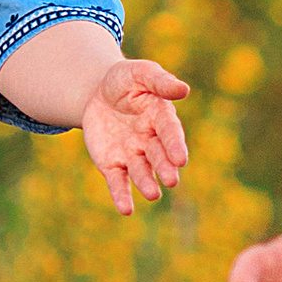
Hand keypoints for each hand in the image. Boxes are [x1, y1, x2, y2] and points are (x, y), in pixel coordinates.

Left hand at [80, 57, 190, 214]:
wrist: (97, 94)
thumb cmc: (124, 80)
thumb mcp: (138, 73)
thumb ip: (159, 80)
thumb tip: (184, 89)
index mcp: (160, 116)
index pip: (169, 132)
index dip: (175, 145)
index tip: (180, 158)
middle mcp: (150, 140)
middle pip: (158, 155)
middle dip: (164, 167)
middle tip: (170, 180)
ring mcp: (132, 154)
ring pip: (141, 171)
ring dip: (146, 183)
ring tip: (152, 194)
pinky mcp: (113, 164)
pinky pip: (118, 181)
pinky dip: (121, 195)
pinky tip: (126, 209)